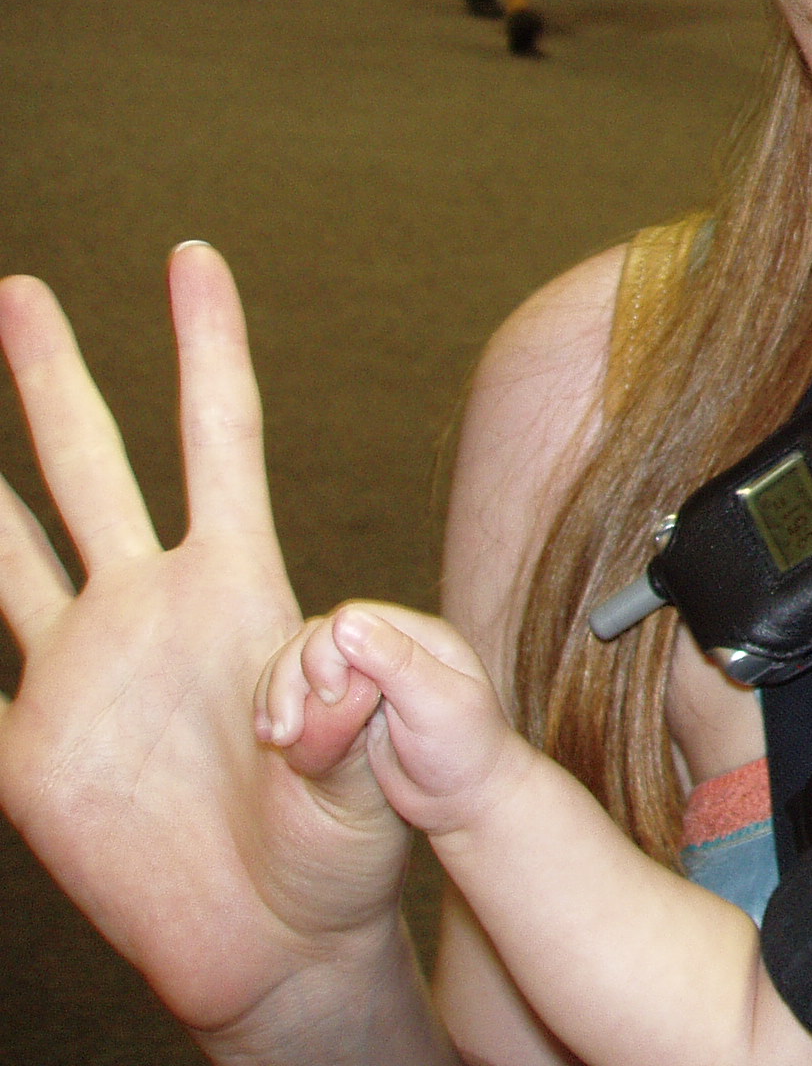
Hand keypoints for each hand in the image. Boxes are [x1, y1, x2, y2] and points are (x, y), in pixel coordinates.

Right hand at [0, 249, 416, 1045]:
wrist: (286, 935)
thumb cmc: (350, 835)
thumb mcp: (388, 755)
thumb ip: (367, 701)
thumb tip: (329, 666)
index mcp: (238, 586)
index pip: (220, 437)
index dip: (207, 348)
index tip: (193, 259)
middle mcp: (150, 607)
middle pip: (90, 464)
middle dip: (50, 377)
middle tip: (18, 289)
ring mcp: (81, 672)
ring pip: (5, 553)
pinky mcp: (30, 753)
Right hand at [258, 600, 528, 841]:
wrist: (466, 800)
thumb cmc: (465, 751)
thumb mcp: (438, 704)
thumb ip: (396, 662)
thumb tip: (342, 621)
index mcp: (419, 636)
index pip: (352, 618)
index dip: (325, 652)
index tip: (328, 698)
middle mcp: (390, 648)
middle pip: (317, 639)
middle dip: (292, 679)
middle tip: (285, 732)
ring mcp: (367, 678)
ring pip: (303, 665)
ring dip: (279, 695)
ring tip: (273, 738)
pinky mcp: (349, 709)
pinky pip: (304, 695)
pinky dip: (283, 710)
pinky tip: (273, 738)